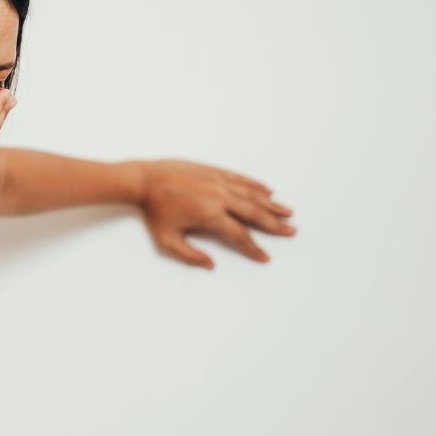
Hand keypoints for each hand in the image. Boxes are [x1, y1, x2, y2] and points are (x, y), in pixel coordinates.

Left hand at [134, 158, 295, 269]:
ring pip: (251, 195)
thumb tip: (210, 265)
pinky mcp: (213, 171)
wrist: (143, 180)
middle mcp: (218, 197)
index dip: (254, 247)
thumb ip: (190, 254)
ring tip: (287, 212)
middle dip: (274, 224)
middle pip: (254, 213)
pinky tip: (267, 190)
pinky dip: (255, 185)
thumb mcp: (167, 239)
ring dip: (271, 204)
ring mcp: (217, 182)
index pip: (239, 235)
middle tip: (291, 231)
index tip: (265, 256)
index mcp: (209, 215)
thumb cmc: (154, 210)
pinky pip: (239, 179)